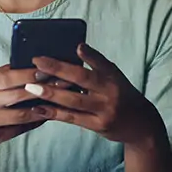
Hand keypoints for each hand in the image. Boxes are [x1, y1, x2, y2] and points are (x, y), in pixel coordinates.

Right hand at [0, 66, 51, 153]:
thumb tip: (24, 63)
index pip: (7, 78)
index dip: (29, 74)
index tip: (47, 70)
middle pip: (18, 95)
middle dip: (43, 89)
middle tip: (63, 84)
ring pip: (23, 115)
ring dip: (43, 108)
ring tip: (59, 102)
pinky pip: (18, 129)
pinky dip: (33, 122)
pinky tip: (44, 116)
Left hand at [27, 44, 164, 148]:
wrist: (141, 124)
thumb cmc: (121, 94)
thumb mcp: (115, 76)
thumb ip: (97, 63)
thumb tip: (77, 47)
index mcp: (113, 77)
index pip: (100, 62)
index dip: (89, 54)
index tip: (76, 46)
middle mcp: (110, 92)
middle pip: (82, 79)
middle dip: (58, 70)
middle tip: (37, 63)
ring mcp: (104, 110)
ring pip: (74, 101)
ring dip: (50, 93)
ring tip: (31, 87)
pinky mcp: (97, 126)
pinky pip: (72, 118)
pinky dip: (54, 113)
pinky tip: (38, 108)